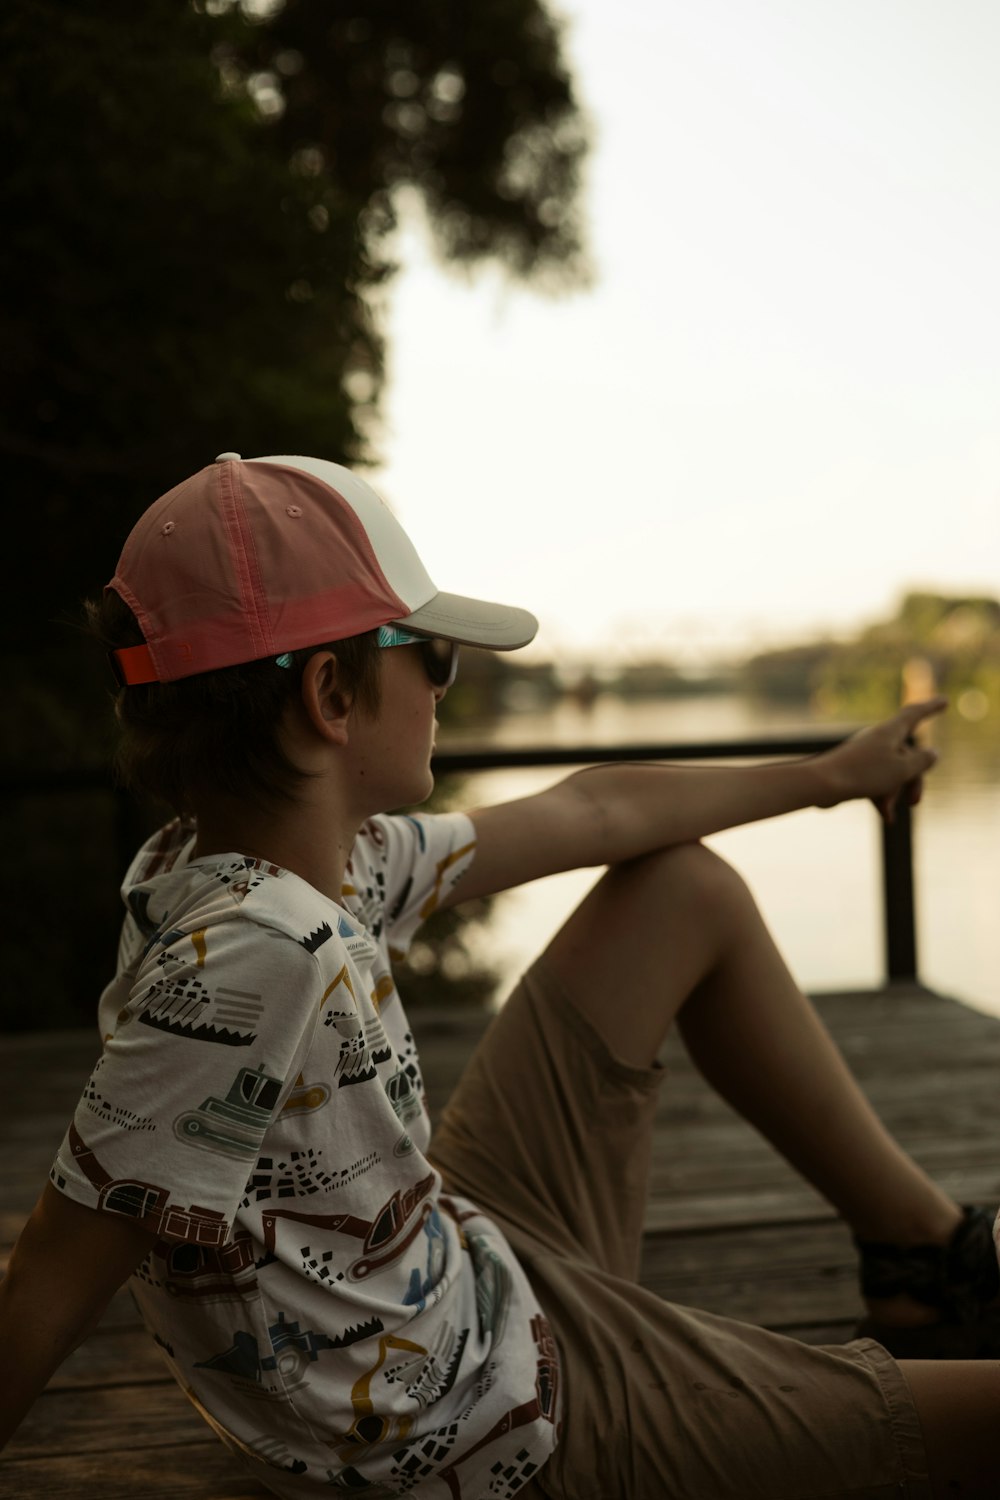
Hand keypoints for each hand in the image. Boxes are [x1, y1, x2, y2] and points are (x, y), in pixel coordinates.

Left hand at [818, 698, 947, 821]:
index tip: (945, 701)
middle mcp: (878, 739)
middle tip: (914, 802)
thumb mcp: (902, 769)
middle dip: (914, 780)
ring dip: (896, 792)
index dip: (932, 708)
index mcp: (891, 732)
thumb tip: (934, 752)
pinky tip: (887, 818)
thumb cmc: (863, 774)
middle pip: (907, 756)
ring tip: (889, 813)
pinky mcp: (855, 770)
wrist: (822, 785)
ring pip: (893, 772)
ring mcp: (866, 755)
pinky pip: (877, 781)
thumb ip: (922, 762)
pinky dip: (883, 797)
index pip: (915, 714)